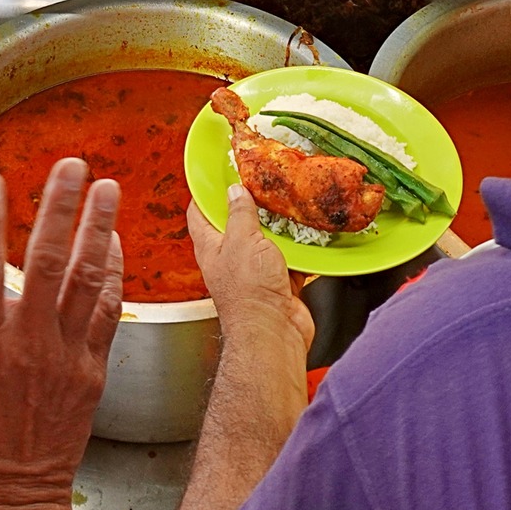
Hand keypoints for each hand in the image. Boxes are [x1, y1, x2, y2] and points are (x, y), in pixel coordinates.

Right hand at [0, 161, 121, 509]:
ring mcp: (64, 355)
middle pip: (45, 264)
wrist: (11, 493)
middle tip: (70, 166)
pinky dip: (111, 273)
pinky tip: (113, 241)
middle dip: (58, 209)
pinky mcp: (92, 369)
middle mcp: (26, 343)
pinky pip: (107, 312)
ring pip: (86, 281)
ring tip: (107, 187)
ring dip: (97, 229)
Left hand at [187, 188, 311, 354]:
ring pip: (266, 242)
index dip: (206, 193)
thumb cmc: (249, 294)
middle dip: (250, 206)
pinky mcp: (279, 284)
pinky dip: (301, 252)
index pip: (199, 213)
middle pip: (236, 225)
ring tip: (291, 205)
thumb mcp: (243, 240)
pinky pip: (291, 262)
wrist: (274, 333)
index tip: (219, 176)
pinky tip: (311, 238)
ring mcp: (254, 273)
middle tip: (263, 185)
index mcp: (211, 247)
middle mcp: (230, 260)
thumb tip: (236, 191)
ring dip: (279, 229)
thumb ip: (240, 214)